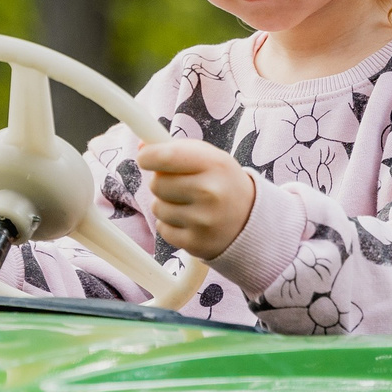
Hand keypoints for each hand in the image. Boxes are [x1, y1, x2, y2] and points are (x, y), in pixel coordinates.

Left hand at [136, 138, 255, 259]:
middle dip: (161, 182)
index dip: (148, 157)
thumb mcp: (209, 157)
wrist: (250, 220)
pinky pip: (162, 229)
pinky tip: (189, 221)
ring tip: (187, 204)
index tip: (145, 158)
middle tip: (179, 185)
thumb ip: (176, 149)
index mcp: (214, 164)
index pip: (166, 156)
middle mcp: (210, 192)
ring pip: (157, 207)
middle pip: (157, 184)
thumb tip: (141, 149)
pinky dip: (170, 224)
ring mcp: (203, 221)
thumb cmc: (222, 183)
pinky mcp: (196, 243)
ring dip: (165, 204)